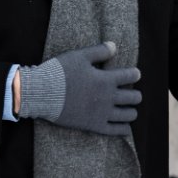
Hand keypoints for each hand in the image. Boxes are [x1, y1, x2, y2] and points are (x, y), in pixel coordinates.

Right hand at [19, 42, 141, 135]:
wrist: (41, 93)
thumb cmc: (59, 72)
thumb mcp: (78, 56)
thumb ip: (99, 51)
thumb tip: (114, 46)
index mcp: (106, 79)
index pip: (130, 76)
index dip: (135, 74)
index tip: (135, 73)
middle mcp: (108, 97)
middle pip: (134, 97)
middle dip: (136, 94)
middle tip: (133, 93)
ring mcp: (102, 113)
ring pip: (128, 115)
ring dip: (131, 111)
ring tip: (129, 109)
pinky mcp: (94, 125)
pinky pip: (116, 131)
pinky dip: (124, 129)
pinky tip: (125, 127)